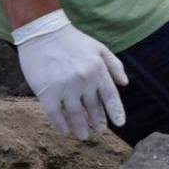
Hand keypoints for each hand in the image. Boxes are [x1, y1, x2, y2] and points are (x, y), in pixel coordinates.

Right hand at [15, 11, 127, 139]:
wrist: (43, 32)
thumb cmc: (73, 41)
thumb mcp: (99, 48)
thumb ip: (114, 66)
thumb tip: (125, 84)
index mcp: (98, 71)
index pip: (110, 97)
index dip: (116, 112)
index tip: (120, 124)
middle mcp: (84, 81)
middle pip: (93, 107)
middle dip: (97, 121)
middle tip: (100, 130)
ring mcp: (65, 88)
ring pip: (76, 114)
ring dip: (81, 127)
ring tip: (84, 136)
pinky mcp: (46, 92)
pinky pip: (55, 114)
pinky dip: (61, 125)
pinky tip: (64, 131)